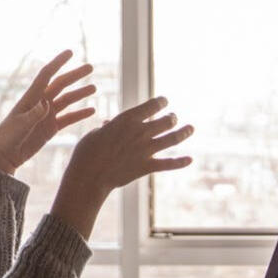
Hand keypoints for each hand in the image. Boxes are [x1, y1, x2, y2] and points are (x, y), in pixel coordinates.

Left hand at [0, 50, 97, 176]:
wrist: (3, 156)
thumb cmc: (6, 138)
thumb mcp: (19, 126)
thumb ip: (33, 115)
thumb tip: (46, 104)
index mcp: (31, 98)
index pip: (47, 75)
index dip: (58, 62)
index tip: (70, 52)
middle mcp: (40, 103)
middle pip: (61, 85)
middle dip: (75, 75)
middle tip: (90, 67)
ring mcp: (47, 116)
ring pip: (67, 100)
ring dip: (80, 93)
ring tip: (94, 88)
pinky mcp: (51, 128)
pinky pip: (68, 118)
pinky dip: (79, 114)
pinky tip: (92, 110)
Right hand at [51, 96, 194, 239]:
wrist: (89, 175)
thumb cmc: (87, 152)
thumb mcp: (96, 133)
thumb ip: (109, 128)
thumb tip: (110, 124)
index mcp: (127, 119)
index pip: (152, 105)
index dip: (161, 102)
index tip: (164, 101)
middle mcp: (140, 132)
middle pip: (166, 121)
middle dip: (172, 118)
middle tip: (173, 118)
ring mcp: (146, 149)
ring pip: (173, 138)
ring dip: (184, 132)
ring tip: (190, 128)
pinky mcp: (147, 166)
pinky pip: (169, 163)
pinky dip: (181, 162)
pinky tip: (190, 160)